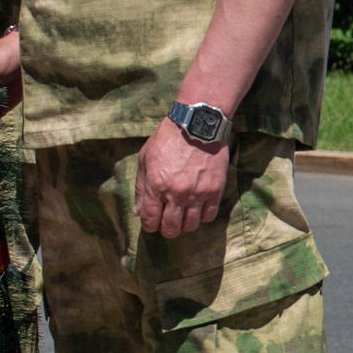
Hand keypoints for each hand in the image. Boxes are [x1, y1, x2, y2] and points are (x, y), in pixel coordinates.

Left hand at [135, 118, 228, 238]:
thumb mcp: (145, 159)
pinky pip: (209, 216)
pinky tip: (198, 207)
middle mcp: (176, 193)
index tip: (152, 222)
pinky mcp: (215, 190)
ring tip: (184, 214)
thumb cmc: (167, 139)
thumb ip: (141, 187)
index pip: (150, 220)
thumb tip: (138, 211)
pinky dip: (202, 215)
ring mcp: (197, 193)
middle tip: (168, 221)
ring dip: (185, 224)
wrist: (197, 124)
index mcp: (155, 186)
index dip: (149, 225)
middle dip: (166, 229)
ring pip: (190, 226)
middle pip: (170, 229)